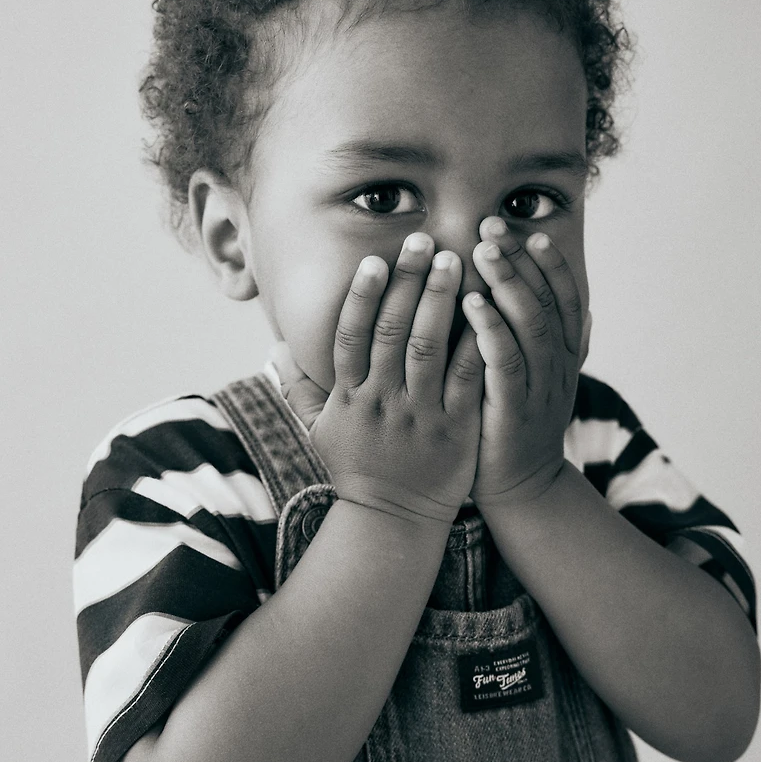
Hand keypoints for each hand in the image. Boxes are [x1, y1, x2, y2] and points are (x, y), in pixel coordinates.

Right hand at [274, 234, 484, 526]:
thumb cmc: (357, 469)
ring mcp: (420, 414)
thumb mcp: (319, 431)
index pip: (352, 337)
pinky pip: (467, 377)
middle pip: (393, 332)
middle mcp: (382, 401)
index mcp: (350, 397)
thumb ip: (298, 388)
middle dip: (408, 282)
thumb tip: (274, 348)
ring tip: (454, 260)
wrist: (395, 521)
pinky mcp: (456, 427)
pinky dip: (476, 341)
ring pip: (429, 348)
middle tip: (424, 240)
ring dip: (441, 301)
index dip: (363, 297)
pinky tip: (486, 310)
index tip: (375, 260)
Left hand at [461, 219, 589, 506]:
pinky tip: (471, 303)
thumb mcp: (541, 378)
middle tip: (492, 227)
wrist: (519, 488)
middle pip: (544, 302)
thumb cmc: (517, 423)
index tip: (528, 231)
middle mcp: (557, 367)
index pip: (565, 298)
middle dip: (519, 261)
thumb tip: (582, 308)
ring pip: (529, 326)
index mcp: (564, 356)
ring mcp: (539, 389)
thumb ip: (552, 342)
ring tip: (482, 252)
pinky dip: (490, 329)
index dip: (550, 264)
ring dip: (506, 284)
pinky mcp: (512, 410)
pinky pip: (505, 362)